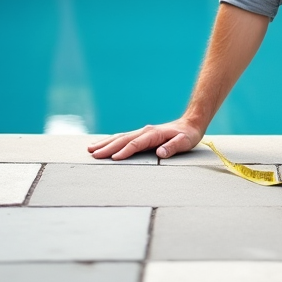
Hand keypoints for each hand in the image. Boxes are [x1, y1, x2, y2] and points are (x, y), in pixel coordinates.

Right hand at [87, 119, 203, 159]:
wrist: (190, 123)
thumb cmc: (188, 135)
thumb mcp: (185, 142)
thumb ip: (172, 147)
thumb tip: (160, 153)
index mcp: (154, 134)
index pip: (136, 143)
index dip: (125, 151)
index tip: (114, 158)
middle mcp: (145, 131)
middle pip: (123, 139)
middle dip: (108, 147)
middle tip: (93, 154)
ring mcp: (142, 132)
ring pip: (120, 137)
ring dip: (105, 143)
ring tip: (91, 148)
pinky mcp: (141, 135)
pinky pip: (123, 137)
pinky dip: (111, 140)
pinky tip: (103, 144)